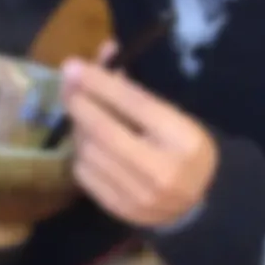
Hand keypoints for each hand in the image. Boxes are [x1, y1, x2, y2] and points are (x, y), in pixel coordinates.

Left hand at [62, 49, 218, 228]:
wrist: (198, 201)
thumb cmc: (184, 150)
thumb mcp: (174, 116)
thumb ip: (137, 89)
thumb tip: (104, 55)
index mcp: (181, 138)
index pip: (134, 104)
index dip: (100, 83)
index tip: (73, 66)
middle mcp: (160, 170)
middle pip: (106, 131)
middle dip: (80, 104)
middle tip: (67, 85)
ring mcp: (138, 195)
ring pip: (90, 153)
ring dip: (79, 129)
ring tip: (81, 115)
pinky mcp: (119, 210)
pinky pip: (85, 176)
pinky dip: (80, 154)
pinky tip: (88, 144)